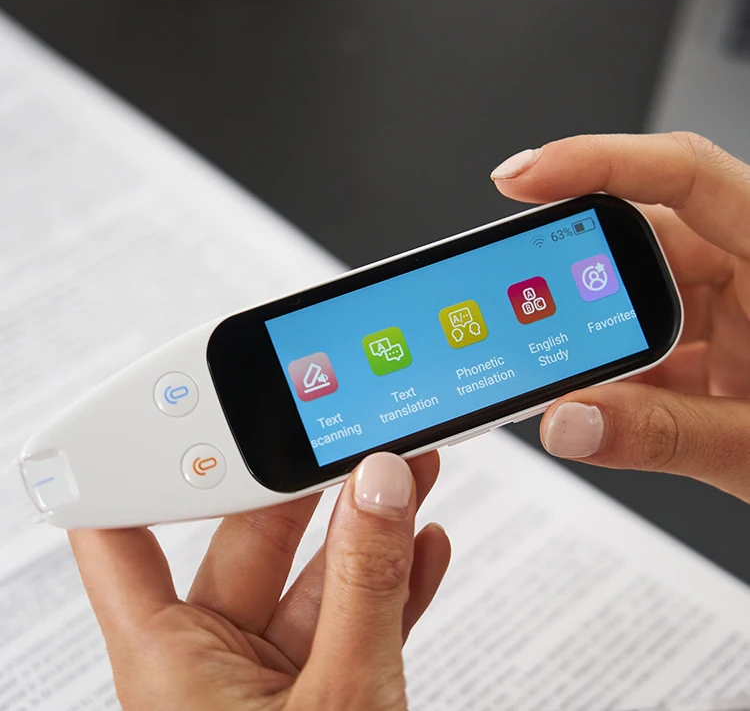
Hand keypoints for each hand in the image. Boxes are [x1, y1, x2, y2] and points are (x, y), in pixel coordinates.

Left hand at [70, 451, 449, 709]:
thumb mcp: (343, 701)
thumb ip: (365, 586)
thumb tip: (380, 487)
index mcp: (169, 662)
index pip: (121, 539)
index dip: (129, 467)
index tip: (156, 408)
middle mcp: (209, 663)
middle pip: (247, 540)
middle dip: (304, 485)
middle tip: (345, 434)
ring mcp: (270, 680)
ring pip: (313, 578)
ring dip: (365, 527)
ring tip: (407, 471)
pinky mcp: (322, 695)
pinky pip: (354, 619)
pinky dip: (395, 582)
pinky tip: (429, 542)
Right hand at [491, 132, 749, 501]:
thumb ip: (664, 435)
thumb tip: (569, 422)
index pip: (685, 175)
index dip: (598, 163)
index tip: (526, 176)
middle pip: (643, 239)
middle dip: (575, 276)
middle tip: (520, 305)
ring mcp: (738, 310)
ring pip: (638, 297)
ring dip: (593, 336)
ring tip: (555, 369)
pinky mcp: (721, 347)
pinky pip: (650, 341)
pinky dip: (615, 371)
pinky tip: (595, 398)